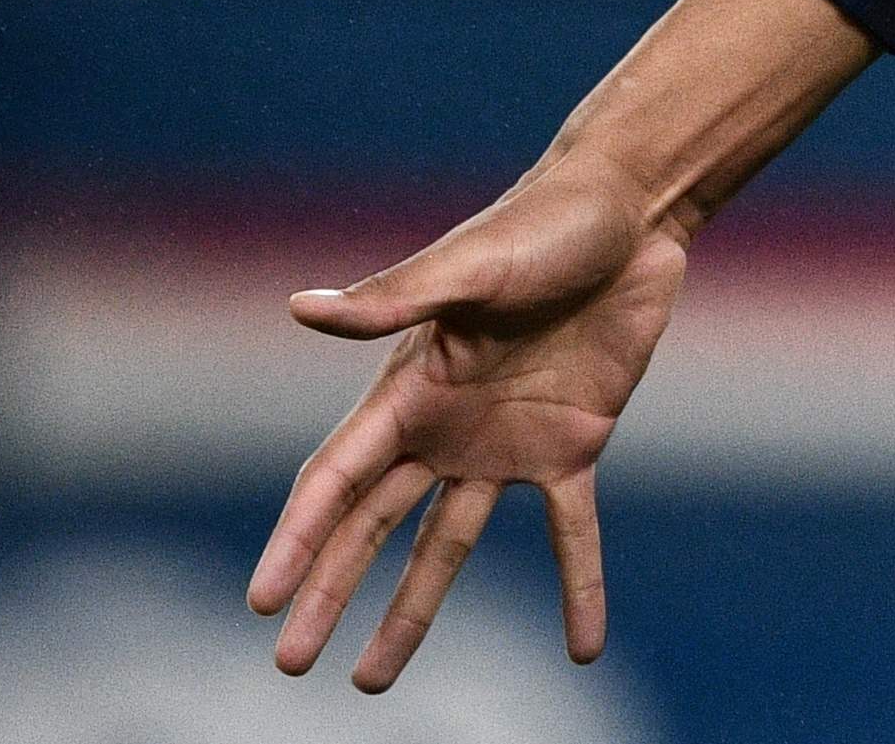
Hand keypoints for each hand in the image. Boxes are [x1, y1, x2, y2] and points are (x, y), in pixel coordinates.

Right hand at [245, 154, 685, 690]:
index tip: (261, 604)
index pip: (335, 479)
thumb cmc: (542, 224)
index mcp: (409, 388)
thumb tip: (299, 307)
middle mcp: (446, 426)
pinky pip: (571, 533)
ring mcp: (506, 442)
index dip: (297, 541)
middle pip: (373, 528)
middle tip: (293, 665)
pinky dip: (579, 588)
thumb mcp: (467, 265)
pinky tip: (583, 648)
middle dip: (330, 593)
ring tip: (373, 680)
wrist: (633, 213)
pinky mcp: (574, 443)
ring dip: (413, 612)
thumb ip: (389, 301)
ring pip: (448, 547)